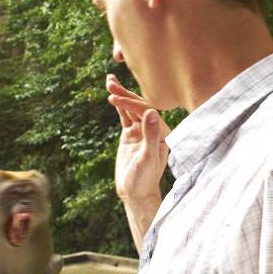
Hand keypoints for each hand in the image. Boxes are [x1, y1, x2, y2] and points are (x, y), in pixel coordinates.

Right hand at [106, 74, 169, 204]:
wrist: (135, 193)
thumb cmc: (144, 180)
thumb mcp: (147, 159)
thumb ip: (151, 136)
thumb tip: (152, 112)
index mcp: (163, 133)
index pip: (147, 112)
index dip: (131, 104)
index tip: (115, 99)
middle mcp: (155, 129)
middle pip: (140, 106)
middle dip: (125, 93)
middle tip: (111, 81)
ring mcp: (142, 130)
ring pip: (131, 108)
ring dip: (121, 94)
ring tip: (109, 80)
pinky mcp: (132, 134)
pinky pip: (125, 116)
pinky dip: (118, 104)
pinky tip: (112, 93)